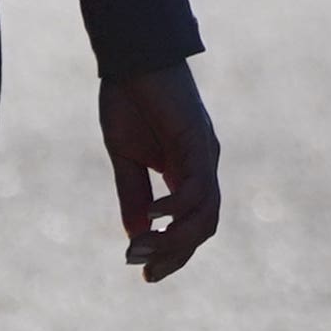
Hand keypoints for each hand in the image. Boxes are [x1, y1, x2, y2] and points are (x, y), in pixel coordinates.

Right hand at [98, 63, 220, 283]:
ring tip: (142, 249)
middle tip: (143, 270)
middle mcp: (202, 167)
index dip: (172, 253)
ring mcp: (204, 155)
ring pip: (204, 215)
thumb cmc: (129, 99)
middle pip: (204, 227)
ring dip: (174, 240)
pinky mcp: (197, 142)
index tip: (144, 273)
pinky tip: (150, 217)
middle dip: (175, 255)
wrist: (132, 56)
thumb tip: (136, 235)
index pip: (191, 225)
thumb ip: (133, 195)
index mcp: (187, 172)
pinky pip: (195, 188)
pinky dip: (174, 209)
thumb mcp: (125, 158)